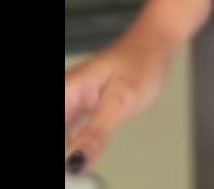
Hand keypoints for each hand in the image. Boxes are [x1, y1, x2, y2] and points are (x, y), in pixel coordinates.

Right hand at [65, 26, 175, 174]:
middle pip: (58, 137)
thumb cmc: (143, 60)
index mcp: (65, 90)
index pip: (55, 130)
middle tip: (78, 171)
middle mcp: (65, 97)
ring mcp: (74, 103)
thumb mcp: (122, 100)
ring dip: (71, 153)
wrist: (158, 41)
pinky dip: (76, 149)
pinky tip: (83, 160)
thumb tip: (75, 163)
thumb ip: (96, 133)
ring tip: (82, 165)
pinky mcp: (84, 109)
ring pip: (64, 138)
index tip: (71, 169)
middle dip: (67, 156)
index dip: (62, 155)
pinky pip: (71, 135)